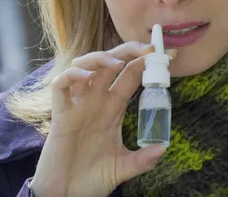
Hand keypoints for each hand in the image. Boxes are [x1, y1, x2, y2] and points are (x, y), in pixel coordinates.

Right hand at [30, 42, 175, 196]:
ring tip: (117, 61)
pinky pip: (60, 87)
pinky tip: (86, 76)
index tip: (168, 55)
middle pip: (111, 63)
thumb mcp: (123, 167)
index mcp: (113, 107)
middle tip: (148, 48)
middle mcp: (96, 101)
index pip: (132, 75)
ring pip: (85, 67)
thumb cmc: (91, 179)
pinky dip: (71, 76)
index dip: (147, 62)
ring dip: (100, 58)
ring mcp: (77, 106)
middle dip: (129, 51)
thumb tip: (163, 148)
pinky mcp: (60, 116)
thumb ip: (142, 159)